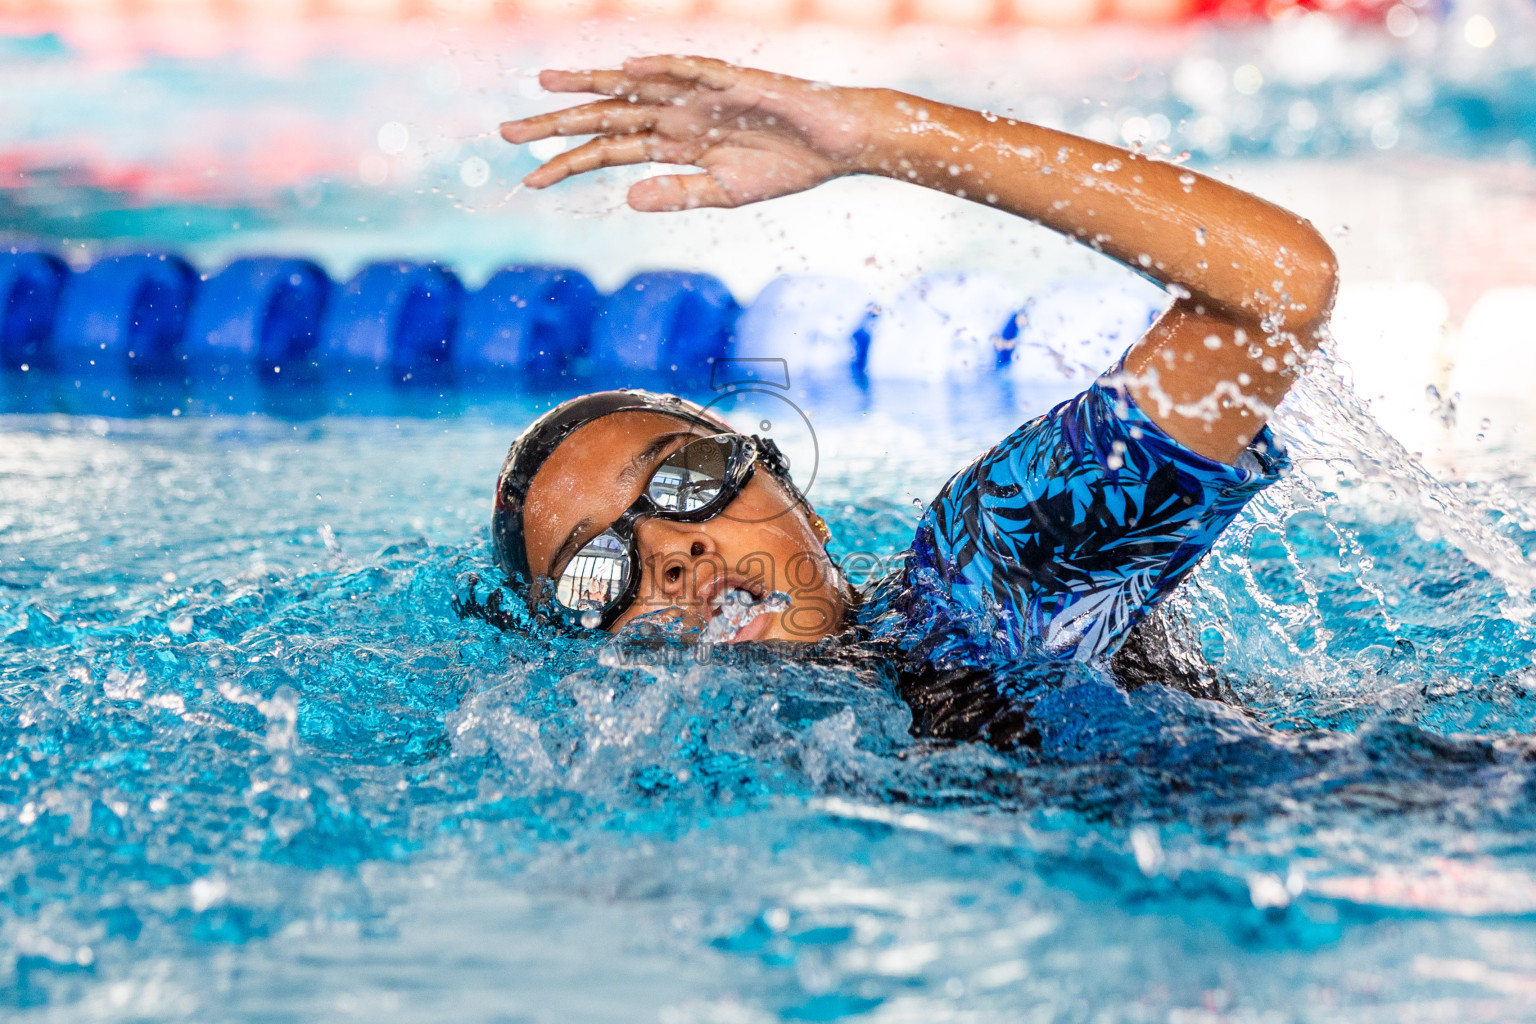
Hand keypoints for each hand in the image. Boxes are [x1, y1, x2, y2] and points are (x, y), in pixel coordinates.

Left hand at [499, 55, 874, 211]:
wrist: (836, 145)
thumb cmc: (786, 168)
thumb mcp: (725, 195)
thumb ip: (677, 195)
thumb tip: (627, 200)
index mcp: (673, 144)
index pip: (608, 151)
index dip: (569, 164)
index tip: (530, 181)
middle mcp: (676, 115)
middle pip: (606, 116)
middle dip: (557, 122)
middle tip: (506, 132)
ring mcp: (700, 95)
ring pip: (634, 85)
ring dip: (592, 83)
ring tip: (545, 81)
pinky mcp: (732, 82)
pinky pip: (692, 70)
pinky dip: (662, 66)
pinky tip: (629, 67)